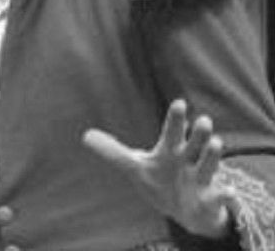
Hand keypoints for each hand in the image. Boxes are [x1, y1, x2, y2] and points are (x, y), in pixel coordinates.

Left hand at [82, 99, 234, 238]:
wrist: (185, 210)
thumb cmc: (160, 179)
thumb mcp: (133, 167)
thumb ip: (113, 152)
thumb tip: (85, 136)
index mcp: (170, 151)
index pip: (173, 132)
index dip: (176, 119)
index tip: (180, 103)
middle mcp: (188, 161)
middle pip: (194, 145)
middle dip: (199, 134)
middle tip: (203, 120)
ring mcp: (201, 181)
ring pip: (208, 166)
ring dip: (213, 156)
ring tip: (216, 142)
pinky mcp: (210, 201)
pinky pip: (221, 198)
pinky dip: (225, 196)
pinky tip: (228, 192)